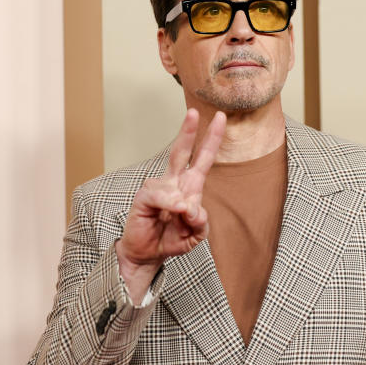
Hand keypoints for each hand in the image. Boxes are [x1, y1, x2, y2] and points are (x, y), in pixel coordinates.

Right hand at [116, 109, 225, 281]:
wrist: (148, 253)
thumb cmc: (171, 238)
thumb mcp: (196, 234)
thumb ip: (201, 222)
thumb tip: (189, 206)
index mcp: (190, 186)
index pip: (202, 159)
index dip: (212, 139)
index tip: (221, 118)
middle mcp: (174, 182)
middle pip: (181, 152)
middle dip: (189, 132)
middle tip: (195, 112)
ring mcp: (158, 188)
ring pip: (177, 189)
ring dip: (184, 209)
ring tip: (181, 222)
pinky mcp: (144, 197)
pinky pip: (161, 196)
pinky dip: (170, 205)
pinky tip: (172, 212)